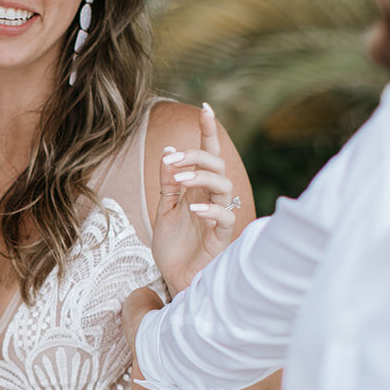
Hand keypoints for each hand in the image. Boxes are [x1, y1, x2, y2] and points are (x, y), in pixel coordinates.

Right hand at [102, 286, 167, 389]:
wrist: (155, 340)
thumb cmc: (151, 320)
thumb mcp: (143, 299)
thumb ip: (142, 299)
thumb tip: (142, 296)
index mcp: (164, 343)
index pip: (164, 349)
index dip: (159, 351)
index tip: (154, 350)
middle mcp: (165, 367)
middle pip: (164, 376)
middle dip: (158, 379)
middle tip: (149, 380)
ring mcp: (157, 385)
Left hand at [152, 103, 240, 293]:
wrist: (174, 280)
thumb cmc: (174, 247)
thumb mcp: (164, 210)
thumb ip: (168, 183)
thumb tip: (169, 150)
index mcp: (198, 189)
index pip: (208, 155)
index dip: (208, 132)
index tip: (205, 108)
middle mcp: (212, 199)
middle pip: (217, 166)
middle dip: (196, 156)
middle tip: (173, 160)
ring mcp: (219, 217)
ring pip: (224, 186)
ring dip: (202, 178)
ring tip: (179, 179)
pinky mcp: (222, 238)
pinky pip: (225, 218)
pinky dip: (211, 210)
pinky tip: (194, 209)